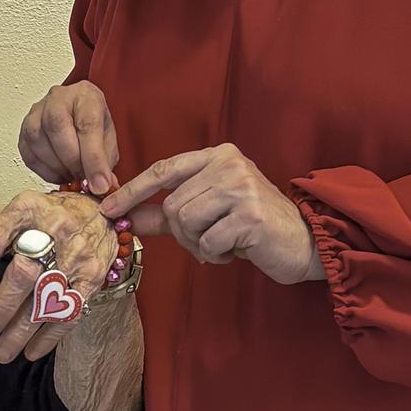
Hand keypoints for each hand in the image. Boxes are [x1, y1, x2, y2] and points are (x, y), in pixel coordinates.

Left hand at [0, 189, 119, 362]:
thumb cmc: (46, 217)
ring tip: (1, 352)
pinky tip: (31, 352)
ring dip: (22, 331)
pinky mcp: (93, 275)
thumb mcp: (11, 218)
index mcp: (23, 209)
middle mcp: (52, 228)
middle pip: (23, 273)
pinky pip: (71, 310)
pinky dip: (50, 336)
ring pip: (47, 298)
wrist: (102, 212)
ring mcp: (76, 253)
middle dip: (2, 307)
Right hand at [18, 82, 119, 194]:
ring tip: (72, 176)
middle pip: (58, 127)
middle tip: (83, 179)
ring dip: (57, 166)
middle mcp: (58, 98)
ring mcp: (37, 111)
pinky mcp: (24, 127)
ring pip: (38, 139)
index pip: (88, 124)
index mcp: (86, 96)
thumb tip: (101, 186)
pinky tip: (58, 173)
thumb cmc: (92, 123)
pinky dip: (43, 170)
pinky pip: (27, 152)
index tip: (99, 184)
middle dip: (72, 161)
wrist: (76, 113)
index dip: (93, 159)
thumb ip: (105, 161)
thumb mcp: (108, 139)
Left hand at [102, 144, 325, 285]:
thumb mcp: (208, 212)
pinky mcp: (250, 214)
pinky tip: (236, 250)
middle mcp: (228, 164)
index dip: (132, 191)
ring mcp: (241, 186)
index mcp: (216, 155)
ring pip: (186, 222)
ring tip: (223, 243)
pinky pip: (207, 241)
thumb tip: (124, 218)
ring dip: (199, 244)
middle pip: (173, 205)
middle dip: (183, 233)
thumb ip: (166, 213)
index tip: (107, 210)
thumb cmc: (252, 226)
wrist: (304, 242)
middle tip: (206, 241)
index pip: (163, 170)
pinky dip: (215, 254)